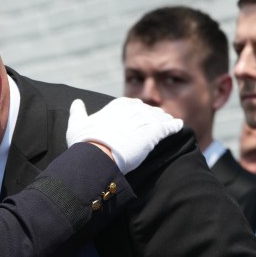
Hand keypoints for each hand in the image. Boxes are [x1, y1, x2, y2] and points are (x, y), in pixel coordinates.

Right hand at [66, 98, 182, 173]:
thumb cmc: (85, 142)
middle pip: (146, 110)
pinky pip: (168, 126)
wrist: (96, 155)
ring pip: (158, 117)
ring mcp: (144, 119)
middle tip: (157, 121)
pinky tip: (179, 126)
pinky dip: (174, 126)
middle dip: (151, 115)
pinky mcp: (154, 133)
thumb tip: (76, 101)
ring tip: (169, 123)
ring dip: (164, 119)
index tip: (137, 116)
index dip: (135, 111)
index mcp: (116, 105)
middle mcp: (132, 108)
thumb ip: (77, 112)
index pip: (130, 104)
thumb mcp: (77, 124)